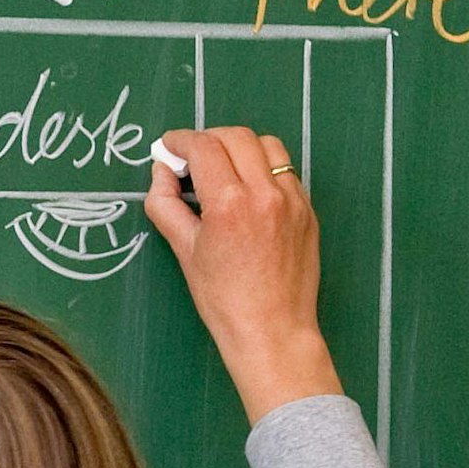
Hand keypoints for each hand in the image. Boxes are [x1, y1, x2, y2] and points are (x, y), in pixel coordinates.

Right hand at [143, 127, 343, 424]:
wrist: (272, 331)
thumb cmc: (224, 300)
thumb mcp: (184, 251)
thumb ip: (165, 204)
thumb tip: (161, 172)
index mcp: (229, 204)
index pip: (203, 147)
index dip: (180, 140)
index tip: (170, 147)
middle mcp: (265, 194)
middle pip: (235, 136)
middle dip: (208, 139)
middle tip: (191, 157)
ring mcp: (292, 200)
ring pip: (266, 145)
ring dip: (240, 147)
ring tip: (223, 169)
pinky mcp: (307, 210)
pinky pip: (285, 171)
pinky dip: (263, 168)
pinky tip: (249, 190)